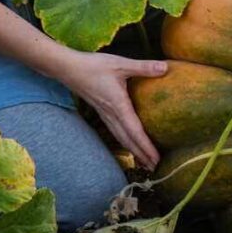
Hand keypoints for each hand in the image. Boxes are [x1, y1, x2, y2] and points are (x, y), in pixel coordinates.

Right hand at [55, 51, 166, 169]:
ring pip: (121, 138)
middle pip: (128, 140)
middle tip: (156, 168)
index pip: (135, 131)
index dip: (146, 146)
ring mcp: (105, 115)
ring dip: (134, 151)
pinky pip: (116, 132)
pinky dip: (126, 142)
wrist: (66, 68)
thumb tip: (165, 67)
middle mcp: (111, 115)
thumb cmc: (93, 66)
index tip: (156, 159)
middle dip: (142, 155)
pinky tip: (131, 144)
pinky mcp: (102, 112)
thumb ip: (143, 67)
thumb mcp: (120, 64)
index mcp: (118, 106)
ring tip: (146, 163)